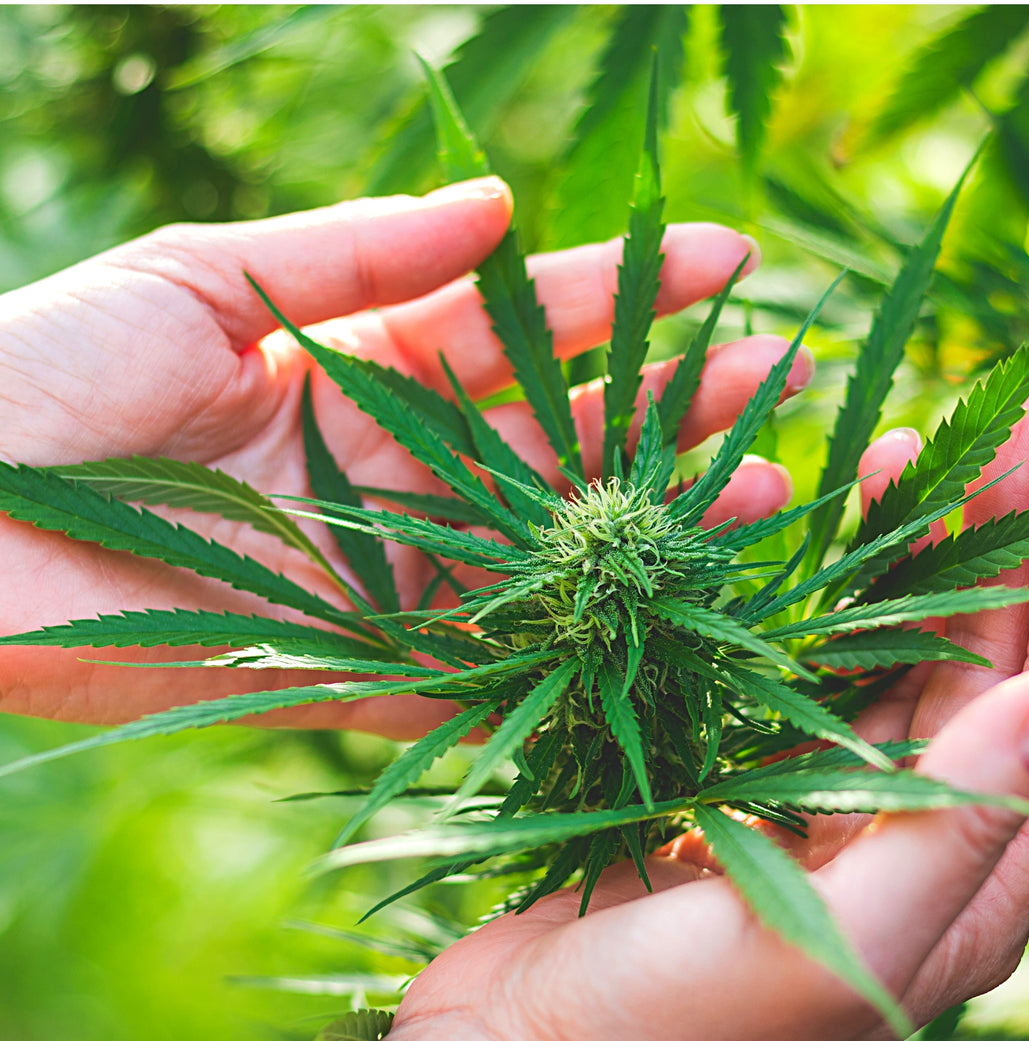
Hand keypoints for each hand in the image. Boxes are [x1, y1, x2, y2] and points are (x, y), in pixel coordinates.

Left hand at [0, 178, 806, 730]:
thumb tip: (500, 204)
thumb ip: (350, 250)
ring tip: (762, 487)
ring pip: (541, 549)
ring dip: (647, 523)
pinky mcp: (354, 667)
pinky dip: (560, 646)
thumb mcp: (199, 278)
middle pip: (552, 437)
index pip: (514, 327)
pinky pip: (474, 664)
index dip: (615, 294)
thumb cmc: (44, 374)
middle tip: (775, 376)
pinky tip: (659, 615)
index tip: (720, 260)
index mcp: (359, 368)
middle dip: (664, 403)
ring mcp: (384, 572)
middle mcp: (391, 471)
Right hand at [312, 401, 1028, 1040]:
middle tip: (1017, 417)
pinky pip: (812, 671)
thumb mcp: (828, 951)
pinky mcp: (746, 781)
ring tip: (915, 449)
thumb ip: (951, 835)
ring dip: (923, 551)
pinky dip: (827, 596)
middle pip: (997, 660)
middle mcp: (911, 836)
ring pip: (905, 653)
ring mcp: (825, 802)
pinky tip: (820, 538)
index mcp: (961, 883)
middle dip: (1015, 533)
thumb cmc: (669, 1036)